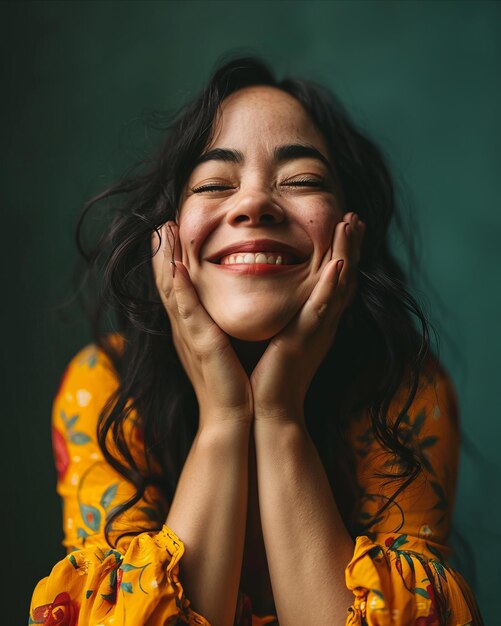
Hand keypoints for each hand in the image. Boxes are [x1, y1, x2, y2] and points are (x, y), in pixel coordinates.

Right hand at [151, 221, 252, 426]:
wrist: (233, 418)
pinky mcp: (201, 345)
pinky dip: (180, 289)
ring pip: (172, 290)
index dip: (169, 259)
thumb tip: (228, 307)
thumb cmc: (233, 383)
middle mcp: (185, 328)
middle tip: (160, 221)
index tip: (170, 231)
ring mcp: (189, 336)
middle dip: (162, 251)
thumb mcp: (225, 347)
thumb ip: (221, 325)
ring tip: (163, 230)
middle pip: (167, 282)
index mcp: (192, 328)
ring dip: (165, 259)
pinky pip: (187, 312)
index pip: (177, 286)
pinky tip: (175, 267)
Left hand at [250, 212, 364, 422]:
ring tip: (352, 223)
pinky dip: (332, 286)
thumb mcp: (276, 335)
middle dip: (350, 244)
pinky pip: (322, 309)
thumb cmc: (267, 374)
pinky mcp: (305, 340)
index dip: (340, 251)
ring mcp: (317, 330)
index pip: (331, 278)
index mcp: (313, 320)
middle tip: (354, 216)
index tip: (342, 223)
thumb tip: (266, 293)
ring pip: (339, 285)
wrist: (267, 410)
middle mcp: (321, 322)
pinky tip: (339, 263)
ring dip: (347, 253)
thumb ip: (278, 313)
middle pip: (343, 276)